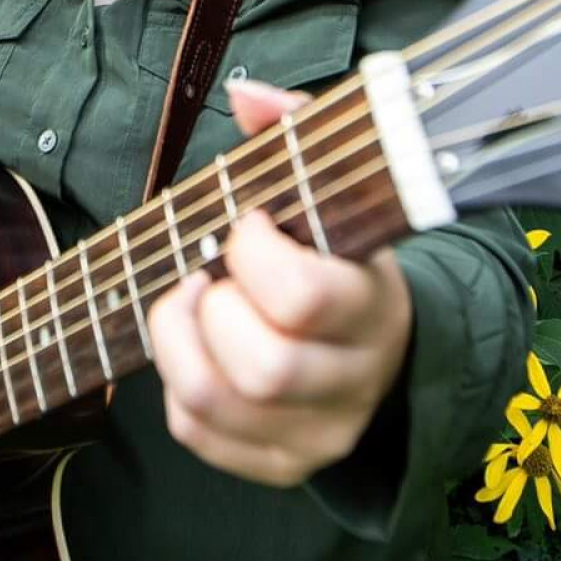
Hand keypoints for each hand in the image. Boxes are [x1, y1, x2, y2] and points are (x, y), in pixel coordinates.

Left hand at [147, 77, 414, 487]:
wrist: (383, 346)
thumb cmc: (337, 252)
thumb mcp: (334, 189)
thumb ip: (295, 133)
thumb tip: (247, 95)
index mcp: (375, 305)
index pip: (304, 298)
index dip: (253, 255)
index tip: (247, 226)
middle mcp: (357, 380)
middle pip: (263, 368)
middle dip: (211, 310)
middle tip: (207, 274)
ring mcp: (321, 432)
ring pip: (217, 404)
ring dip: (177, 343)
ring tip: (190, 302)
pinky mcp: (282, 464)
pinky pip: (198, 433)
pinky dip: (176, 384)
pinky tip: (198, 346)